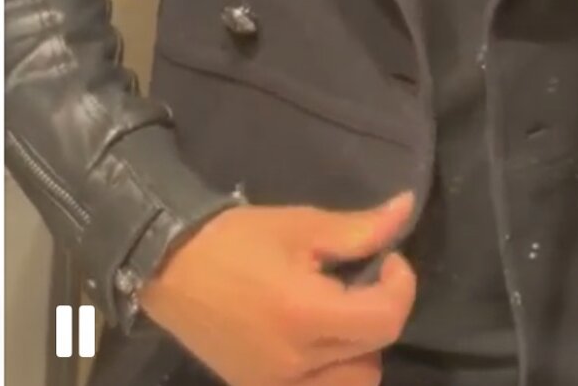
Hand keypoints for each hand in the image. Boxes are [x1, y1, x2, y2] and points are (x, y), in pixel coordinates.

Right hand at [138, 192, 416, 385]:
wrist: (170, 267)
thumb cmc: (237, 239)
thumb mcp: (303, 226)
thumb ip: (360, 229)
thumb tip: (407, 209)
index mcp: (304, 316)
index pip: (385, 321)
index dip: (401, 287)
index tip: (389, 260)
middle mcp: (293, 365)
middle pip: (373, 355)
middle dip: (380, 316)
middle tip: (362, 284)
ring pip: (352, 385)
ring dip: (360, 351)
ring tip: (340, 313)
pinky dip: (332, 372)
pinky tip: (319, 338)